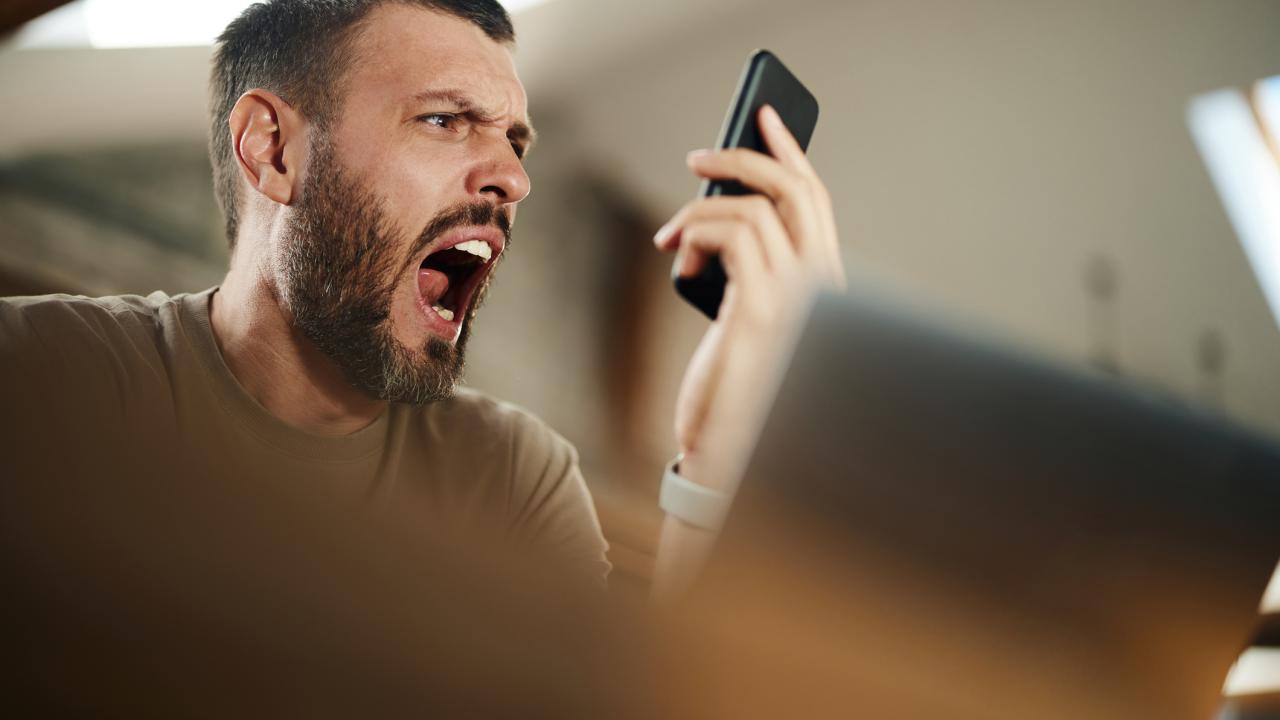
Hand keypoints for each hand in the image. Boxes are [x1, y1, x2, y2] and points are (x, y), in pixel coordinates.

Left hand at [654, 104, 845, 490]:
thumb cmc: (733, 389)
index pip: (817, 201)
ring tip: (670, 237)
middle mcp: (822, 287)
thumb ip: (749, 266)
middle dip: (747, 156)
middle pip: (796, 190)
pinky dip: (694, 235)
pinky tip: (677, 261)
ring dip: (699, 210)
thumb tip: (721, 208)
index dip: (791, 153)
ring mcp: (798, 298)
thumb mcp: (745, 315)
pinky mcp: (762, 310)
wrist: (728, 451)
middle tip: (699, 152)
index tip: (764, 117)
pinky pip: (728, 235)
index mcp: (824, 287)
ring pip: (751, 208)